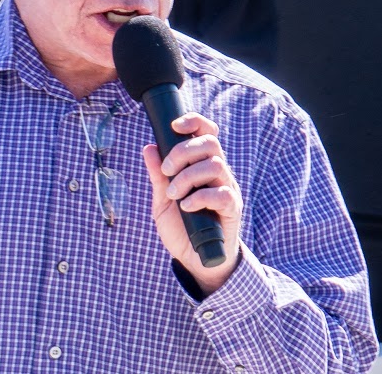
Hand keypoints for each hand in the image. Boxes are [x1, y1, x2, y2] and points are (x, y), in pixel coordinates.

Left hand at [141, 112, 242, 294]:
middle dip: (183, 151)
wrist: (196, 260)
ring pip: (215, 165)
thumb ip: (157, 176)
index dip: (194, 122)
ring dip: (188, 176)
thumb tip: (148, 148)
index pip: (206, 132)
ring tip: (174, 194)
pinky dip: (200, 197)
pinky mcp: (232, 208)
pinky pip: (222, 193)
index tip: (175, 126)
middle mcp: (218, 173)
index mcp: (201, 165)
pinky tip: (186, 206)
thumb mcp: (162, 201)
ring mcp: (227, 189)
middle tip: (167, 171)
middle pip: (210, 143)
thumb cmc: (181, 227)